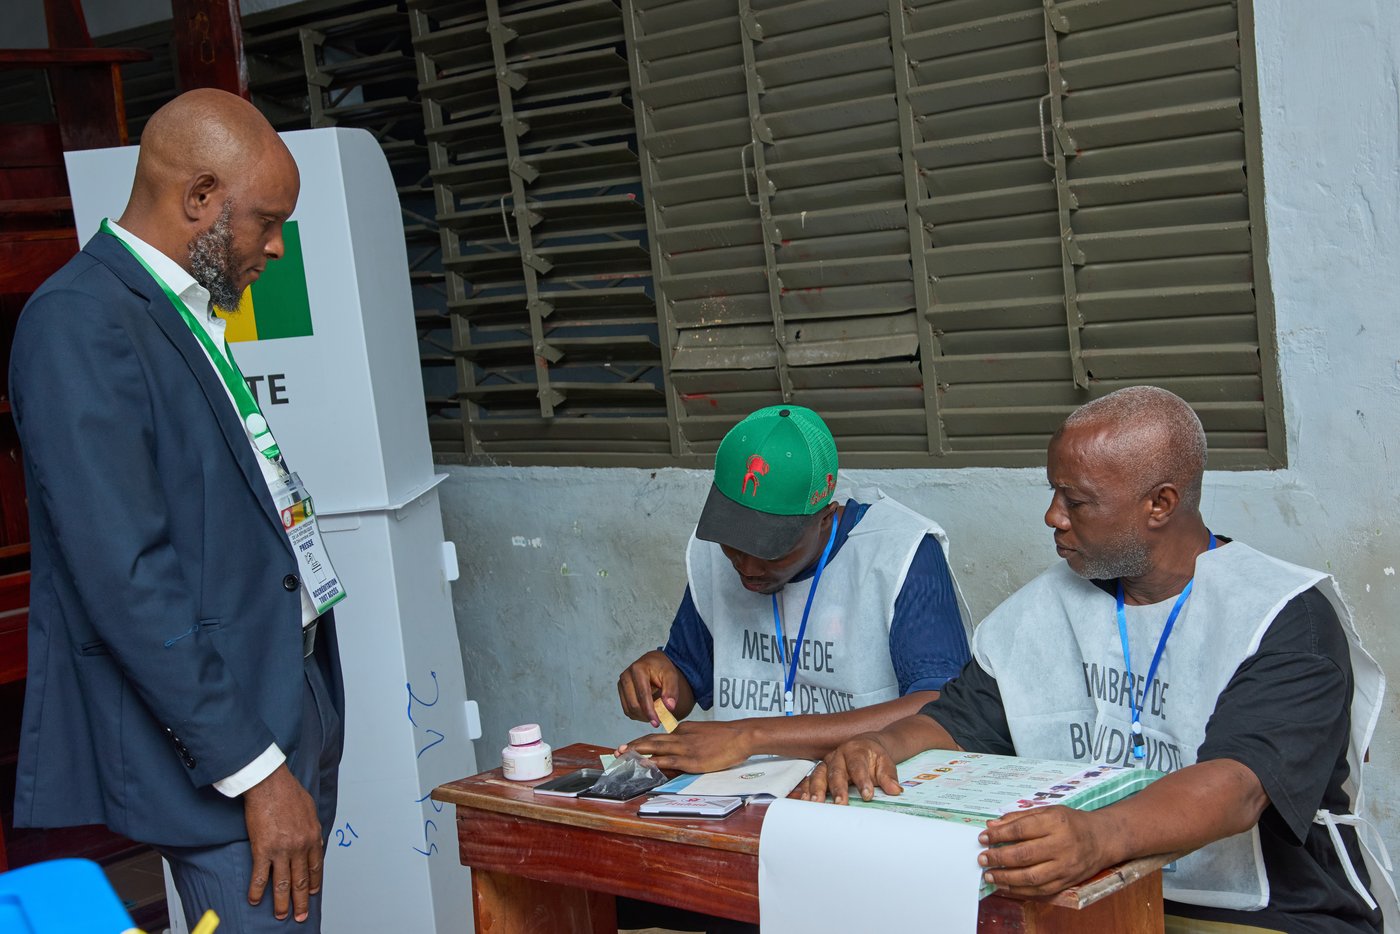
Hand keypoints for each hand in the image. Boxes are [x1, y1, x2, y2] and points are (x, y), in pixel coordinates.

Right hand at [243, 763, 322, 921]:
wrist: (269, 783)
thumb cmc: (288, 792)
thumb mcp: (310, 809)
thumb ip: (312, 827)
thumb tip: (313, 839)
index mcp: (312, 836)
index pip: (316, 866)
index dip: (314, 882)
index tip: (312, 893)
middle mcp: (299, 846)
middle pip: (301, 879)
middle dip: (300, 900)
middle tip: (300, 915)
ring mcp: (281, 850)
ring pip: (282, 883)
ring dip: (280, 902)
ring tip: (280, 915)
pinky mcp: (262, 849)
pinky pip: (259, 876)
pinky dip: (256, 890)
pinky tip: (254, 900)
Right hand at [617, 650, 682, 724]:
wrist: (653, 662)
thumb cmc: (662, 668)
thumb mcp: (671, 675)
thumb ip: (672, 690)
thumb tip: (669, 707)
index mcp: (638, 669)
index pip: (642, 695)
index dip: (650, 711)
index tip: (657, 722)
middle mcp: (626, 676)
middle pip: (633, 704)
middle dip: (646, 715)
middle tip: (659, 720)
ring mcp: (621, 684)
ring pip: (629, 709)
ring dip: (642, 716)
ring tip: (655, 714)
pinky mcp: (621, 691)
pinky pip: (627, 709)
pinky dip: (638, 714)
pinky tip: (648, 711)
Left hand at [618, 720, 751, 772]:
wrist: (741, 735)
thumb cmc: (727, 736)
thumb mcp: (704, 732)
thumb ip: (690, 738)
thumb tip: (681, 747)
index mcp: (684, 729)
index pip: (659, 737)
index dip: (644, 743)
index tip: (632, 747)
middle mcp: (680, 736)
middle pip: (651, 740)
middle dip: (634, 745)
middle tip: (618, 750)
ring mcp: (684, 748)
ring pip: (655, 748)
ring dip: (637, 753)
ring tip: (623, 756)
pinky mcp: (690, 760)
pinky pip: (667, 761)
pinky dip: (653, 763)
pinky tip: (644, 765)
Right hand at [798, 733, 901, 803]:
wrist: (865, 746)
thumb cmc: (873, 757)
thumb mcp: (885, 763)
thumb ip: (889, 777)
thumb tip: (895, 790)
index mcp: (855, 751)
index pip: (858, 766)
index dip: (862, 781)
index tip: (867, 795)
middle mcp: (838, 755)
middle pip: (836, 771)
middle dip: (838, 788)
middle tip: (840, 803)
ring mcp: (827, 763)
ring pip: (819, 774)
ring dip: (817, 789)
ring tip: (817, 802)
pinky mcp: (820, 771)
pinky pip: (810, 779)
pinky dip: (806, 789)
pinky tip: (804, 799)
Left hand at [977, 806, 1111, 895]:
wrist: (1102, 839)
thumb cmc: (1071, 823)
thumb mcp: (1048, 811)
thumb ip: (1019, 817)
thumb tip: (992, 825)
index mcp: (1055, 822)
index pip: (1021, 829)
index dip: (999, 834)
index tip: (983, 837)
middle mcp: (1061, 845)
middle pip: (1024, 854)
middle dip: (999, 858)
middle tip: (982, 858)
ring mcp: (1065, 866)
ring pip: (1031, 876)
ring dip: (1006, 878)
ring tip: (989, 874)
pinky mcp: (1067, 881)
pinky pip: (1041, 890)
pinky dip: (1020, 890)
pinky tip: (1006, 885)